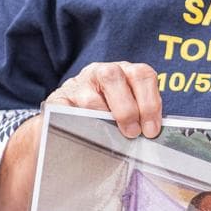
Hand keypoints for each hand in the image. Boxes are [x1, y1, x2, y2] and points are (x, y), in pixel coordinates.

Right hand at [46, 61, 162, 138]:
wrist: (70, 119)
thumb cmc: (108, 117)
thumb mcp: (128, 112)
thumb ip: (141, 117)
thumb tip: (152, 136)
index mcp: (125, 72)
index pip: (142, 75)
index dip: (150, 102)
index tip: (151, 130)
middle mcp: (101, 72)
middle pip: (113, 77)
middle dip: (127, 109)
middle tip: (132, 133)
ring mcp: (77, 84)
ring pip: (90, 98)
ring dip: (103, 121)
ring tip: (110, 138)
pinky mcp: (57, 99)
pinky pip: (67, 112)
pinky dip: (78, 125)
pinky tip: (86, 134)